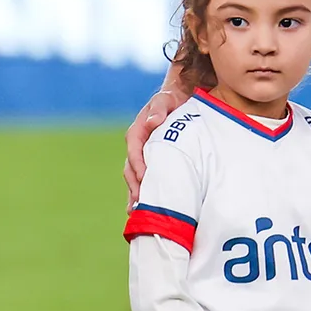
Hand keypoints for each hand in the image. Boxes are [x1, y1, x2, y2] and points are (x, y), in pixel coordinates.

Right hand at [124, 84, 185, 201]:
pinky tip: (142, 209)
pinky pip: (143, 180)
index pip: (134, 149)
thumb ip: (159, 109)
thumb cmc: (172, 100)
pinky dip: (142, 194)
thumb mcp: (165, 100)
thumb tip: (153, 121)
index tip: (143, 176)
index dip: (137, 163)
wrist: (179, 101)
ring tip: (136, 211)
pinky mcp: (150, 164)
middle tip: (140, 201)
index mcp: (137, 131)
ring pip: (134, 177)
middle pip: (131, 168)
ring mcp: (142, 156)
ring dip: (135, 193)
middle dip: (134, 185)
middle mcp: (137, 146)